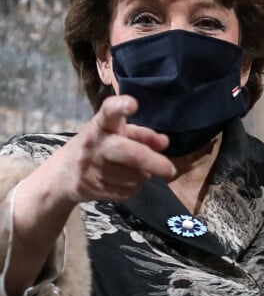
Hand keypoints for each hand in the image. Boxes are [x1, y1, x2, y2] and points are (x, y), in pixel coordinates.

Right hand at [50, 94, 175, 203]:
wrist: (61, 174)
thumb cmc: (98, 147)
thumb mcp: (116, 134)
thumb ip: (142, 135)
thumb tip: (164, 142)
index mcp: (101, 125)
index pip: (109, 112)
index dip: (120, 107)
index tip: (132, 104)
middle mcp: (94, 144)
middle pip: (128, 153)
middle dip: (153, 161)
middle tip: (170, 170)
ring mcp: (90, 168)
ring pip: (134, 177)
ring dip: (143, 175)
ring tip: (134, 169)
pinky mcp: (91, 188)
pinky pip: (128, 191)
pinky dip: (134, 187)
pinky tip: (124, 181)